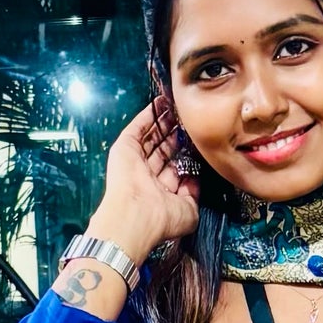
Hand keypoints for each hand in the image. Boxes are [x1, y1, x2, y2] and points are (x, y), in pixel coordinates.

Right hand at [91, 96, 201, 264]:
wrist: (136, 216)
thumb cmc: (162, 219)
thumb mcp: (189, 212)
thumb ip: (194, 194)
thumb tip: (195, 178)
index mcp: (161, 192)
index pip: (175, 168)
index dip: (186, 154)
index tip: (197, 141)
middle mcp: (148, 177)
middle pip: (164, 149)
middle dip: (175, 134)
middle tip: (187, 119)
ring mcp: (135, 162)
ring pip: (151, 137)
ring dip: (163, 121)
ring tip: (175, 106)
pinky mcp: (125, 148)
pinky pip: (137, 128)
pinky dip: (148, 115)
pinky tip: (159, 103)